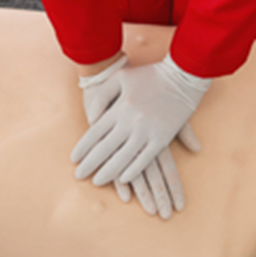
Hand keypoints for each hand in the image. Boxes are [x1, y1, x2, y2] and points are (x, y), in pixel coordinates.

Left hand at [72, 54, 210, 185]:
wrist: (181, 74)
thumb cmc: (148, 75)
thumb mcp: (120, 78)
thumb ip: (102, 97)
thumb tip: (91, 119)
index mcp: (119, 107)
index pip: (95, 133)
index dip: (83, 148)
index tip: (74, 160)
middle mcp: (131, 120)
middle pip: (105, 148)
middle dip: (90, 164)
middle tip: (79, 176)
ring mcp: (148, 130)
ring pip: (123, 157)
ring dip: (109, 172)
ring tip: (97, 181)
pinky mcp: (163, 137)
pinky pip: (145, 159)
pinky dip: (133, 170)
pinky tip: (124, 179)